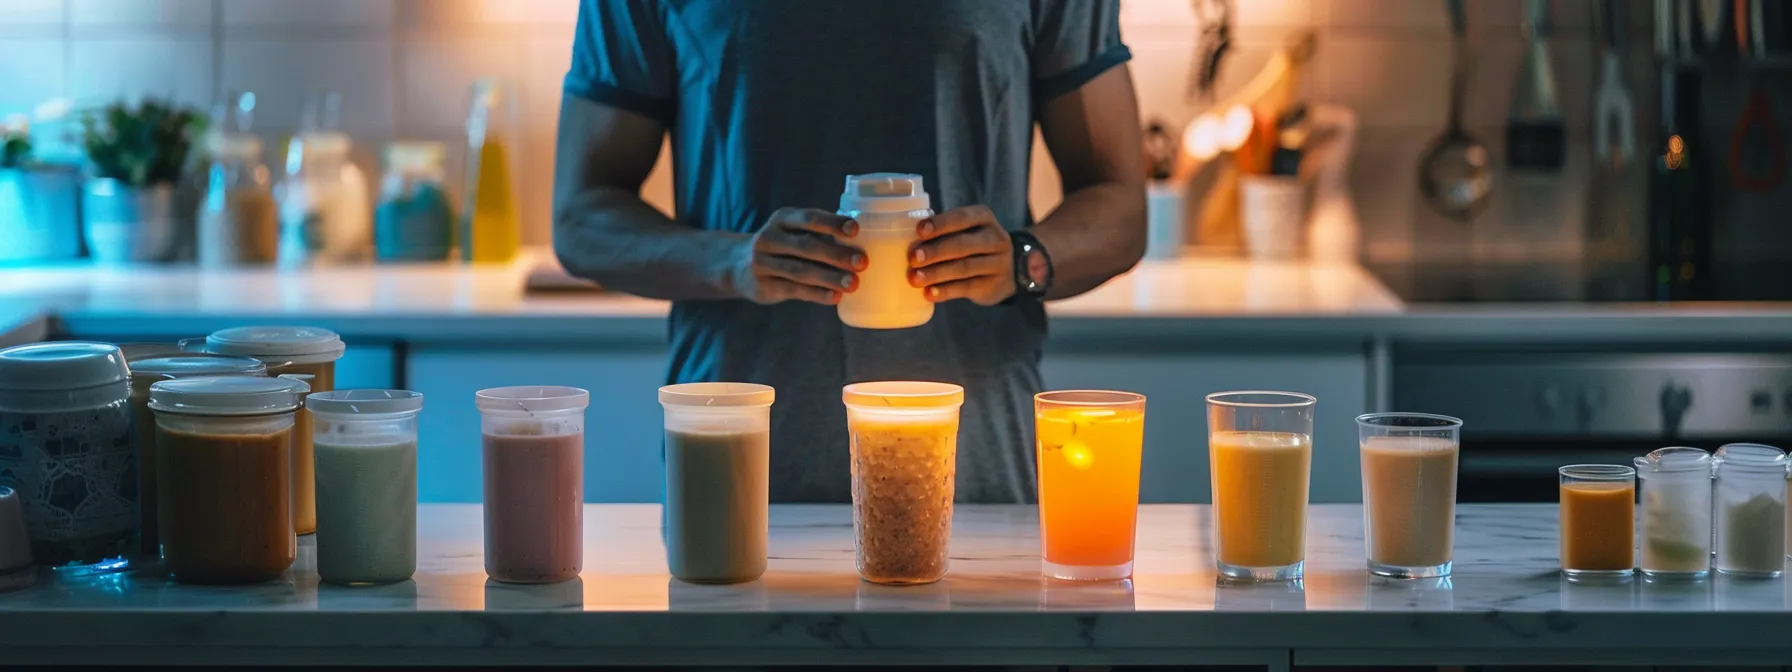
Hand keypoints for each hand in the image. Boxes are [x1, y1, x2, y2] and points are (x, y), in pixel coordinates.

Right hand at [733, 208, 864, 304]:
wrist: (736, 265)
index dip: (832, 223)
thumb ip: (818, 235)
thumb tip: (859, 244)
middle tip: (862, 262)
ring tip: (853, 283)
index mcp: (782, 219)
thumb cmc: (780, 247)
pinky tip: (835, 297)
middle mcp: (769, 238)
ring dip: (830, 277)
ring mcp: (763, 263)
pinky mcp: (763, 286)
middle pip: (807, 246)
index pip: (809, 218)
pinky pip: (794, 290)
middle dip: (836, 254)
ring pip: (801, 271)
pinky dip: (816, 293)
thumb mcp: (791, 232)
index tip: (855, 230)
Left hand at [908, 205, 1013, 305]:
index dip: (940, 224)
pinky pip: (966, 288)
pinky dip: (945, 291)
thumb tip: (905, 240)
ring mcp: (998, 263)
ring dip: (936, 273)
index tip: (919, 231)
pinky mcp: (993, 285)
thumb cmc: (972, 246)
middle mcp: (995, 238)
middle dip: (935, 251)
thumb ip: (943, 232)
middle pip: (962, 244)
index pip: (961, 217)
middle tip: (912, 258)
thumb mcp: (965, 231)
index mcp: (983, 217)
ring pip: (963, 268)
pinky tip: (929, 293)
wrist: (1005, 273)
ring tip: (914, 278)